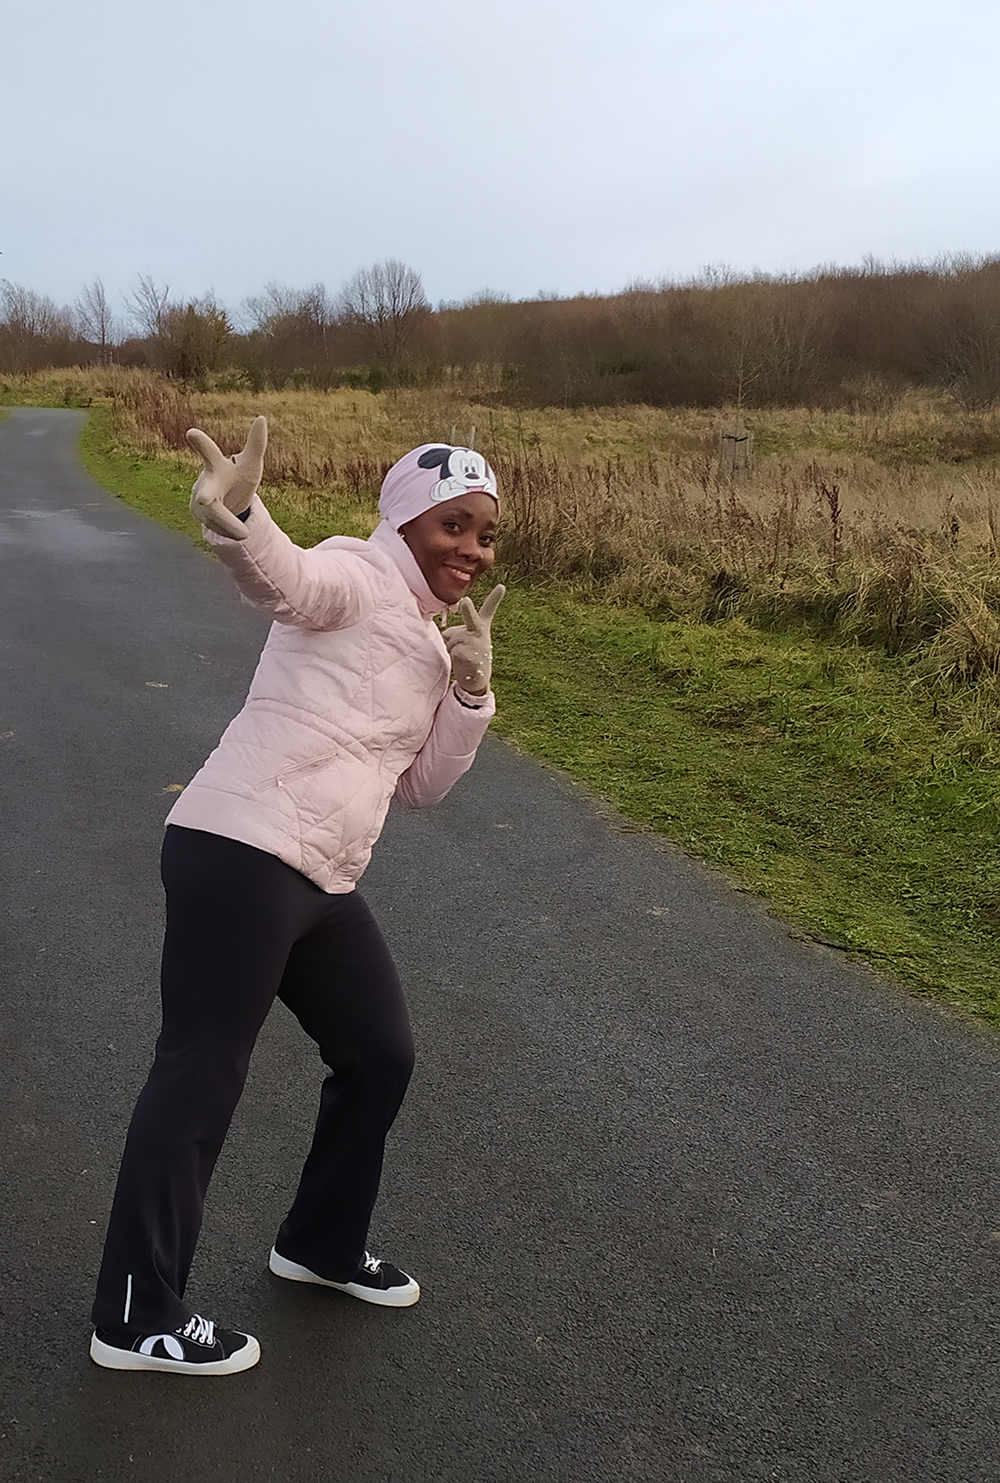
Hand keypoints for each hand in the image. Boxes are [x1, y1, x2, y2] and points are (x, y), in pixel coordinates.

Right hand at [187, 416, 267, 539]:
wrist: (230, 503)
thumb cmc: (238, 478)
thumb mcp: (251, 465)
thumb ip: (256, 444)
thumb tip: (262, 418)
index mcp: (216, 465)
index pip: (209, 452)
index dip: (200, 443)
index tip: (191, 433)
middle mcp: (204, 481)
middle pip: (205, 490)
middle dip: (205, 495)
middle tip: (203, 498)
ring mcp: (198, 499)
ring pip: (215, 516)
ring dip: (231, 525)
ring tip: (246, 533)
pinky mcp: (199, 515)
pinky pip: (216, 527)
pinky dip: (230, 531)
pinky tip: (240, 533)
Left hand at [442, 585, 505, 695]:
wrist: (476, 680)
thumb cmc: (469, 654)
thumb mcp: (464, 639)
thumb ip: (455, 632)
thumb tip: (447, 634)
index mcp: (481, 627)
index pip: (489, 610)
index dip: (495, 598)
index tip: (502, 587)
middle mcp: (480, 634)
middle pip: (472, 619)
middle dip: (467, 610)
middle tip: (465, 601)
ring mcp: (476, 645)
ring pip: (452, 637)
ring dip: (450, 645)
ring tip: (461, 654)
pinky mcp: (469, 656)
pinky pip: (451, 649)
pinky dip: (451, 654)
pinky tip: (462, 661)